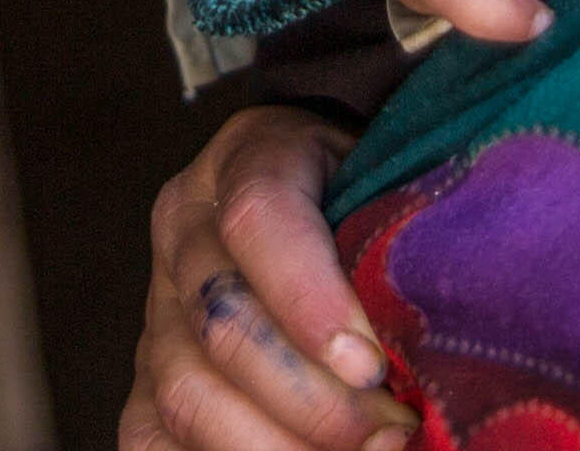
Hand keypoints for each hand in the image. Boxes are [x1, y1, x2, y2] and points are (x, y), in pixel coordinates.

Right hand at [127, 104, 400, 448]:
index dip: (308, 296)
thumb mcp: (395, 186)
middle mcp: (187, 231)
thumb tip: (432, 340)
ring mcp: (159, 311)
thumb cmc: (375, 202)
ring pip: (187, 392)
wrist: (326, 200)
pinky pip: (154, 439)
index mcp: (250, 157)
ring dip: (279, 445)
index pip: (259, 215)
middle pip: (223, 324)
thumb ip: (404, 240)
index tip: (369, 363)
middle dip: (313, 399)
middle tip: (391, 428)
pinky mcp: (146, 382)